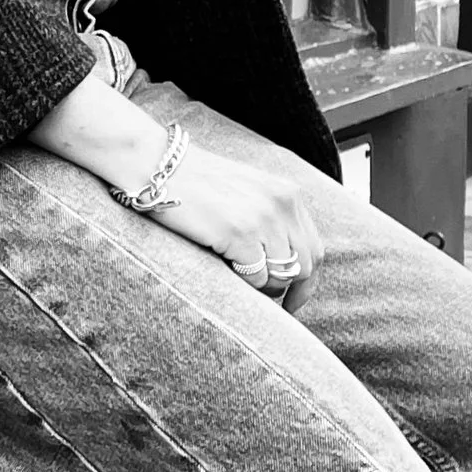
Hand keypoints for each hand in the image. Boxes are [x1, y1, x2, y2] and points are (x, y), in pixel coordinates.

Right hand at [28, 75, 314, 299]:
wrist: (157, 164)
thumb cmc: (192, 180)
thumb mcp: (245, 190)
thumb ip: (268, 216)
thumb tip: (279, 260)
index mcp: (286, 193)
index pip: (314, 247)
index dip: (306, 278)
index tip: (294, 297)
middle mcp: (281, 204)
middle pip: (306, 265)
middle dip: (292, 291)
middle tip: (275, 307)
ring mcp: (262, 218)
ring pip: (281, 275)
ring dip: (263, 287)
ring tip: (240, 282)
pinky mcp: (238, 233)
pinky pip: (256, 277)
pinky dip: (245, 284)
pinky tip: (226, 271)